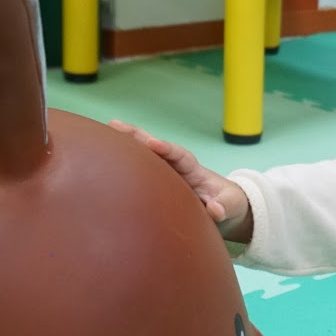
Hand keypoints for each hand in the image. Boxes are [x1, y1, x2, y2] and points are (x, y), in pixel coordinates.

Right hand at [108, 121, 253, 242]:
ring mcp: (166, 173)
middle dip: (138, 136)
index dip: (167, 149)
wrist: (222, 207)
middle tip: (115, 125)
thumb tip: (215, 210)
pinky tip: (104, 154)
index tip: (153, 143)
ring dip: (126, 143)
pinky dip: (124, 161)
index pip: (180, 156)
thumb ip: (224, 208)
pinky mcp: (157, 182)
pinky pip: (140, 170)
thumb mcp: (231, 207)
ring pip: (145, 155)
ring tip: (104, 130)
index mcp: (194, 171)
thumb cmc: (227, 204)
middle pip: (156, 148)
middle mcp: (177, 167)